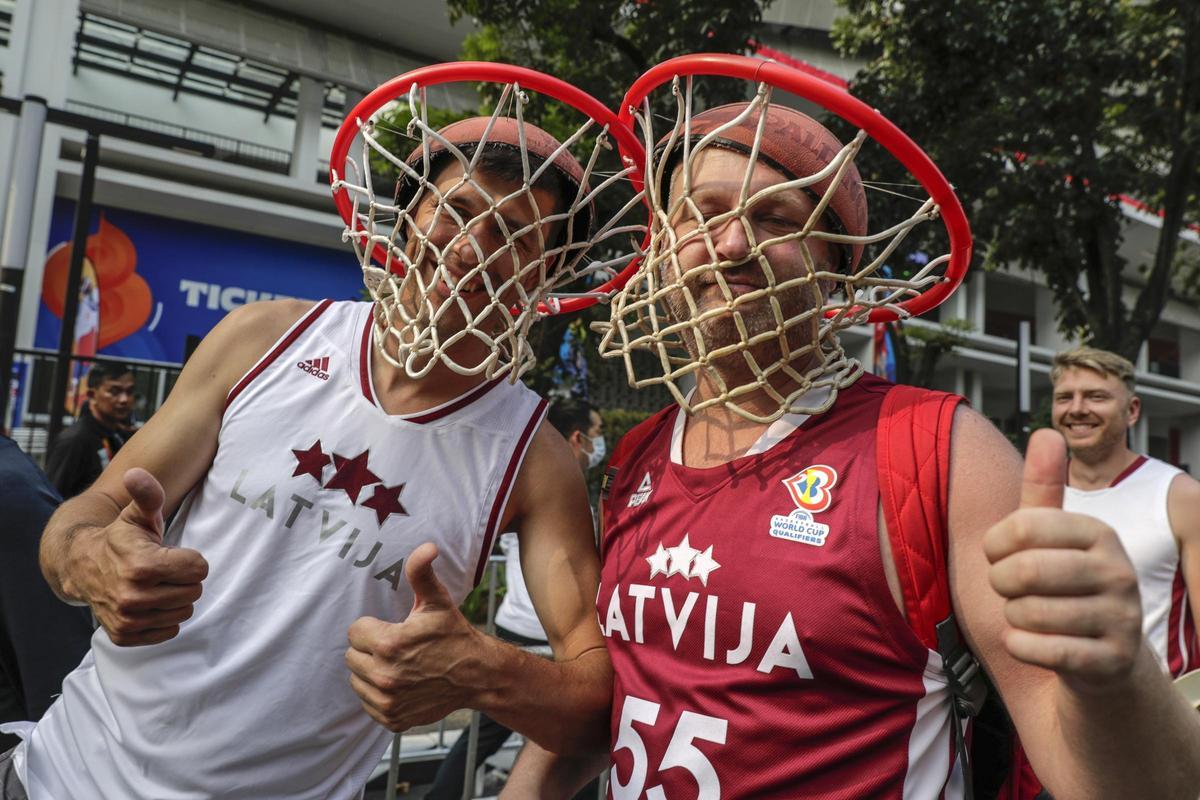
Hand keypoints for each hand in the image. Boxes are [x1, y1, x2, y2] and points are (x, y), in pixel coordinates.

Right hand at [77, 468, 208, 645]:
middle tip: (163, 570)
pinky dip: (164, 618)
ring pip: (184, 612)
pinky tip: (148, 602)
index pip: (200, 569)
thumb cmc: (119, 538)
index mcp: (142, 566)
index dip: (190, 559)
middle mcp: (133, 597)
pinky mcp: (125, 636)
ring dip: (175, 598)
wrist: (81, 567)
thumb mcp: (136, 514)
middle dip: (184, 579)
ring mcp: (128, 620)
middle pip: (194, 591)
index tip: (171, 553)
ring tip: (155, 584)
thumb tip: (136, 474)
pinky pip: (170, 631)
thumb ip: (147, 494)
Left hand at [346, 542, 487, 730]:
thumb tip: (427, 546)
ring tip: (398, 665)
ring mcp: (388, 701)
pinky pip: (367, 703)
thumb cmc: (454, 634)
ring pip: (356, 681)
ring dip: (371, 672)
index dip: (372, 627)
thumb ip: (421, 572)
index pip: (354, 632)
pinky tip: (400, 684)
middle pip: (351, 656)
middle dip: (369, 649)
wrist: (477, 675)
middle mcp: (385, 676)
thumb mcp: (437, 601)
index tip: (392, 629)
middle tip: (395, 647)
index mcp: (390, 644)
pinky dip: (379, 695)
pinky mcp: (392, 719)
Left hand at [983, 429, 1142, 692]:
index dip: (994, 546)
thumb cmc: (1064, 586)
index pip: (1020, 526)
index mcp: (1098, 532)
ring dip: (1012, 617)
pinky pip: (1038, 649)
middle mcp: (1118, 571)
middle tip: (1009, 590)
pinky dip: (1019, 646)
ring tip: (1029, 615)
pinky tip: (1031, 642)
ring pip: (1026, 613)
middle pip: (1021, 572)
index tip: (1000, 555)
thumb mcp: (1053, 536)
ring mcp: (1121, 617)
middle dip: (999, 584)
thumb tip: (1046, 432)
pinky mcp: (1112, 660)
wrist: (1105, 658)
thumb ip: (1043, 488)